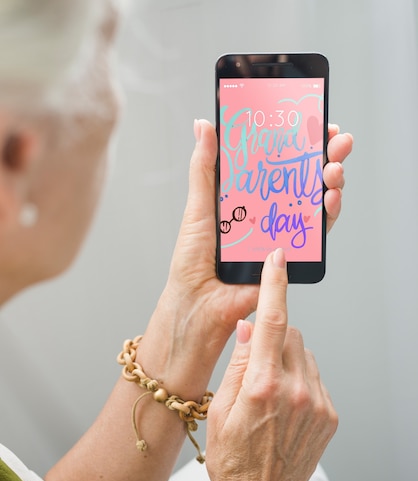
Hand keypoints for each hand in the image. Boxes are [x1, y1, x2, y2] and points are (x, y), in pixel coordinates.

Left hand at [165, 121, 352, 339]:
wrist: (198, 301)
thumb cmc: (193, 258)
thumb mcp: (199, 206)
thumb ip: (205, 167)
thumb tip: (205, 124)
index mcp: (248, 195)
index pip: (279, 161)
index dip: (299, 141)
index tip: (312, 121)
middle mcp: (269, 211)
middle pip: (304, 177)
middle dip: (325, 155)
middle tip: (336, 139)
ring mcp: (282, 232)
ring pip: (316, 200)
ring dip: (331, 180)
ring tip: (334, 168)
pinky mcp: (292, 255)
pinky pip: (316, 232)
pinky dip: (328, 213)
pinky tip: (331, 197)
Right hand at [205, 248, 337, 480]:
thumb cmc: (231, 461)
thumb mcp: (219, 410)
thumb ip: (237, 363)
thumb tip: (248, 326)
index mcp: (263, 386)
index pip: (271, 322)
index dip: (274, 286)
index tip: (278, 260)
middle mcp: (296, 390)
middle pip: (290, 335)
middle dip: (272, 336)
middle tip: (255, 364)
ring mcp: (317, 404)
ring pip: (304, 355)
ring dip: (287, 360)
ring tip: (269, 393)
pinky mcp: (329, 415)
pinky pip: (315, 378)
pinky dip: (300, 380)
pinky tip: (284, 407)